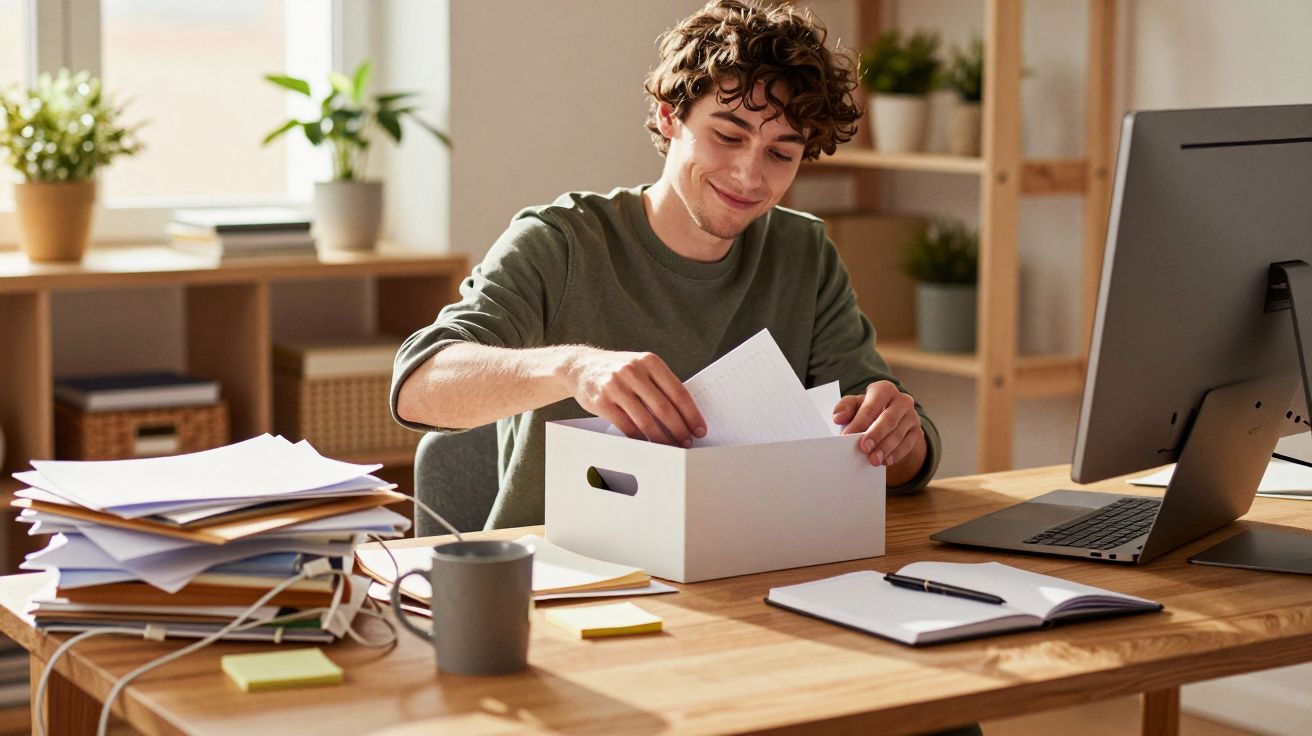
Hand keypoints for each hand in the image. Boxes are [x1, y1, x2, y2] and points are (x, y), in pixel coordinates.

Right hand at [562, 348, 705, 446]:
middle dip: (680, 430)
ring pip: (646, 421)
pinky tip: (648, 445)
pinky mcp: (602, 402)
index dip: (692, 414)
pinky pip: (626, 426)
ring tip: (671, 447)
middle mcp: (633, 371)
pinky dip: (639, 439)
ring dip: (662, 438)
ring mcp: (616, 386)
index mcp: (649, 361)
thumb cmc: (617, 370)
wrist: (580, 366)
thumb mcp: (640, 366)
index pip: (678, 392)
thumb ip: (660, 384)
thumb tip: (685, 414)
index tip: (700, 429)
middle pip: (664, 408)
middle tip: (688, 443)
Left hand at [832, 381, 925, 470]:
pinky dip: (897, 453)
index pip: (872, 405)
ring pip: (899, 433)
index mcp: (884, 389)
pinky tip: (886, 461)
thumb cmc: (867, 410)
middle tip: (863, 448)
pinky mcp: (917, 431)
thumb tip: (837, 418)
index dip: (860, 421)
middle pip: (888, 419)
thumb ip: (845, 408)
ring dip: (885, 448)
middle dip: (875, 435)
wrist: (887, 421)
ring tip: (873, 459)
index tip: (847, 436)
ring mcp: (912, 416)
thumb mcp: (855, 405)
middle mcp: (902, 400)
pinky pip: (909, 443)